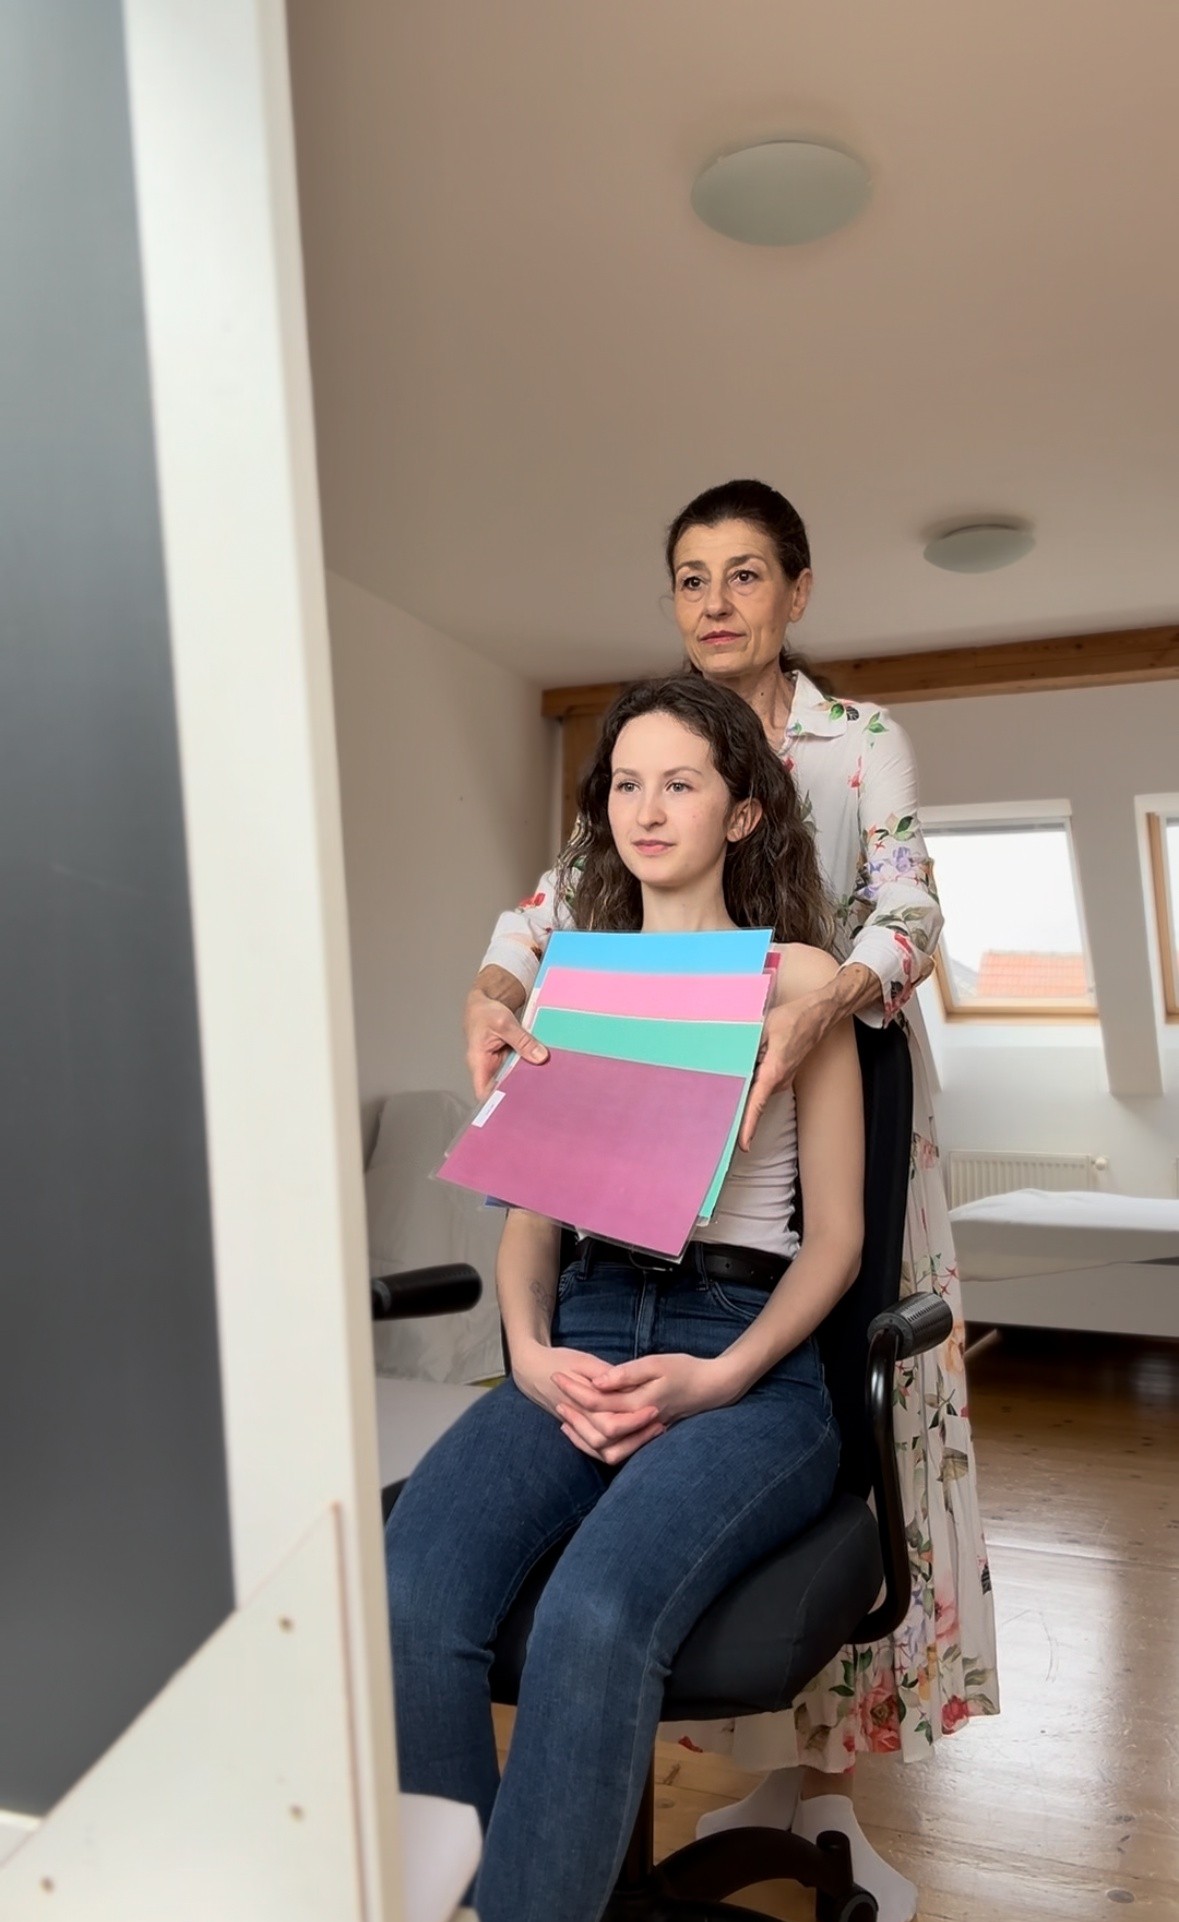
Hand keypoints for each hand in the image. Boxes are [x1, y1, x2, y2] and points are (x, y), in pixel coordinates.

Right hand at [464, 987, 547, 1098]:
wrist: (485, 999)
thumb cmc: (484, 1012)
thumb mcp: (504, 1023)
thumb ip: (522, 1040)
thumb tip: (540, 1057)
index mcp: (478, 1062)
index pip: (483, 1092)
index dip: (496, 1103)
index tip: (515, 1107)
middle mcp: (487, 1067)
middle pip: (501, 1089)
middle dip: (518, 1095)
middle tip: (538, 1100)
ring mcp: (498, 1063)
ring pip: (512, 1079)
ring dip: (526, 1082)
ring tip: (544, 1089)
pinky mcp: (507, 1058)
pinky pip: (518, 1067)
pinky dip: (529, 1068)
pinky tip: (543, 1072)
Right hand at [513, 1340, 661, 1454]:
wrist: (531, 1369)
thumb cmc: (559, 1361)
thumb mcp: (583, 1360)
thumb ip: (604, 1373)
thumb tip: (628, 1383)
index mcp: (582, 1405)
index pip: (611, 1424)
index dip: (635, 1420)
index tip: (654, 1408)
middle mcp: (580, 1422)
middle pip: (609, 1443)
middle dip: (637, 1436)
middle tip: (659, 1421)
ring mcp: (579, 1428)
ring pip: (604, 1451)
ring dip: (630, 1444)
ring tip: (653, 1430)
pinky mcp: (580, 1429)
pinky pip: (598, 1448)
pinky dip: (616, 1447)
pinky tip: (635, 1437)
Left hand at [553, 1352, 735, 1463]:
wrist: (713, 1388)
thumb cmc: (686, 1370)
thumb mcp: (658, 1363)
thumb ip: (628, 1374)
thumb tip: (599, 1381)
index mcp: (640, 1404)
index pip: (597, 1402)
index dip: (575, 1389)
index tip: (558, 1374)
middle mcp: (639, 1425)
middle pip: (596, 1430)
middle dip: (572, 1412)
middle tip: (555, 1391)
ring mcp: (642, 1434)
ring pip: (604, 1449)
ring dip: (581, 1433)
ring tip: (563, 1415)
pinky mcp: (643, 1437)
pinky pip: (615, 1450)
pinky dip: (595, 1443)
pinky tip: (583, 1429)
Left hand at [738, 994, 824, 1149]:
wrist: (817, 1016)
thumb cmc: (792, 1020)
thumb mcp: (762, 1028)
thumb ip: (745, 1047)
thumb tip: (729, 1061)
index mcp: (773, 1072)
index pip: (758, 1104)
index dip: (749, 1126)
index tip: (743, 1145)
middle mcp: (779, 1081)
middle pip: (754, 1100)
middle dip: (737, 1107)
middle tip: (715, 1115)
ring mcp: (782, 1080)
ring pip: (758, 1091)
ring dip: (744, 1090)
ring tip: (723, 1085)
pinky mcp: (782, 1076)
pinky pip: (763, 1085)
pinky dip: (752, 1083)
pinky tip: (742, 1072)